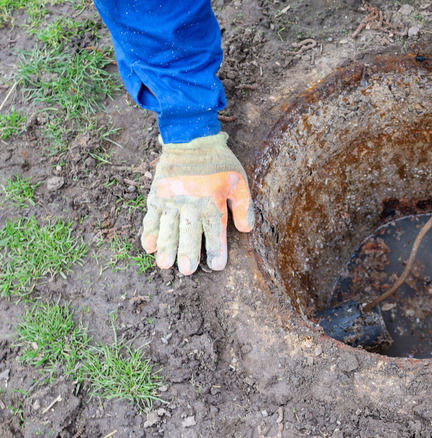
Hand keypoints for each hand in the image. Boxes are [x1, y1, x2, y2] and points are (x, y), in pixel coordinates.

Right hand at [142, 132, 254, 274]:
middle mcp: (192, 203)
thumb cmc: (220, 162)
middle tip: (186, 271)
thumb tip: (246, 230)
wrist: (192, 138)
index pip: (216, 231)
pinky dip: (149, 232)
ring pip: (168, 227)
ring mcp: (172, 199)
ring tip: (164, 265)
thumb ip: (244, 207)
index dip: (217, 250)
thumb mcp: (240, 181)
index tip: (217, 266)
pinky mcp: (157, 194)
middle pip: (190, 233)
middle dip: (188, 253)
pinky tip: (148, 247)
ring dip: (166, 247)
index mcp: (213, 201)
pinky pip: (152, 216)